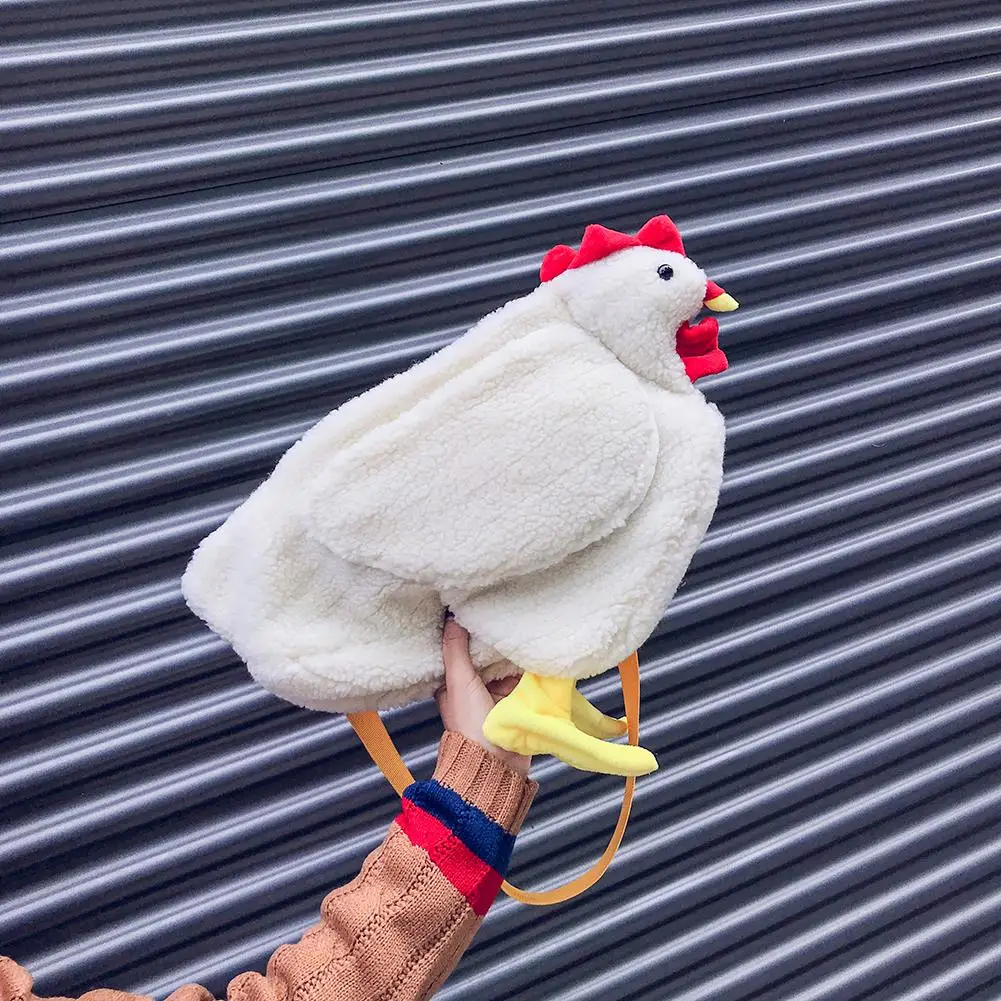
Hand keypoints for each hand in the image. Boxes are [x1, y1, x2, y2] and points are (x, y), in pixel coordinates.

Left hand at [435, 617, 530, 775]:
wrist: (497, 764)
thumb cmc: (470, 726)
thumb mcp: (458, 682)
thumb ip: (455, 650)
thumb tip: (452, 617)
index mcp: (455, 683)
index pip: (464, 649)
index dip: (470, 631)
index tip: (479, 607)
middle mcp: (477, 687)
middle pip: (489, 655)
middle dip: (497, 639)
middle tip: (508, 610)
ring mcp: (499, 694)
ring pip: (509, 664)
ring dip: (516, 651)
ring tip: (525, 623)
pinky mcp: (519, 700)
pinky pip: (526, 677)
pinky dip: (531, 665)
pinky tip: (537, 647)